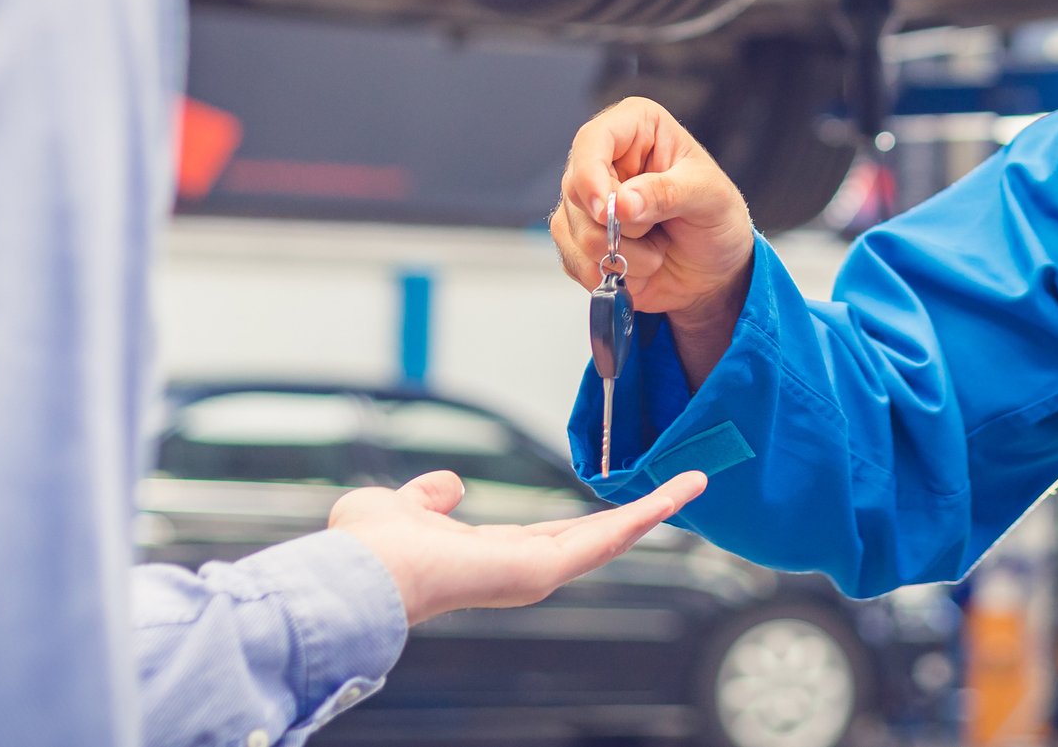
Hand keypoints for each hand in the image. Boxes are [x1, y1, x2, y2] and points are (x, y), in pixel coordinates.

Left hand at [330, 469, 707, 622]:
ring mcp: (536, 574)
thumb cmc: (370, 548)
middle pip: (595, 539)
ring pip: (610, 538)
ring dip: (654, 510)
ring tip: (692, 484)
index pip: (553, 536)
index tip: (618, 505)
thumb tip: (452, 483)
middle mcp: (521, 570)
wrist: (364, 571)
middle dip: (639, 515)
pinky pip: (605, 539)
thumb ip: (428, 495)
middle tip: (680, 490)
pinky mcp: (545, 569)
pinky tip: (675, 494)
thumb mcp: (403, 503)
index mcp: (493, 556)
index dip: (589, 519)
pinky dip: (644, 515)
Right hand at [550, 97, 754, 380]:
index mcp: (637, 127)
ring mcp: (588, 200)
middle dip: (617, 227)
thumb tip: (622, 203)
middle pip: (576, 189)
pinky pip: (573, 259)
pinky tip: (635, 268)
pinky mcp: (579, 237)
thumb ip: (667, 194)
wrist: (715, 269)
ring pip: (574, 230)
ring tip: (655, 250)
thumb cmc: (718, 219)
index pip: (593, 140)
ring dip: (619, 255)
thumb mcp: (709, 198)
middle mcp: (605, 158)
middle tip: (656, 234)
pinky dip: (606, 272)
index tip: (606, 212)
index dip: (591, 176)